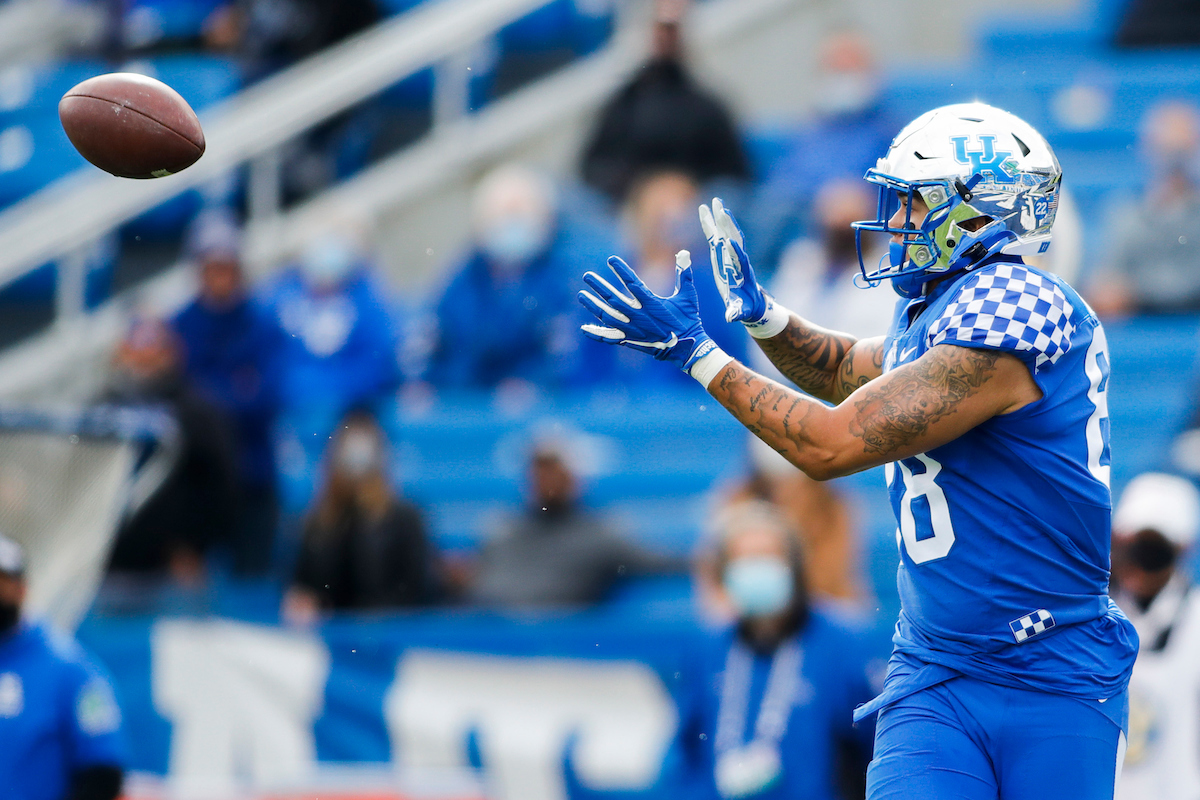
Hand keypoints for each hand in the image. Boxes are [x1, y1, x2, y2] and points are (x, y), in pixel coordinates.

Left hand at [578, 251, 717, 371]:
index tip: (610, 259)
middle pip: (614, 299)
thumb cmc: (688, 320)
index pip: (633, 282)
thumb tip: (684, 252)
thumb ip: (684, 274)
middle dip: (599, 287)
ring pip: (607, 317)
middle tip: (587, 276)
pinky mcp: (630, 340)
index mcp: (652, 303)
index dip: (621, 270)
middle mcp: (640, 316)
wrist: (687, 348)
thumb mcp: (688, 296)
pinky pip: (609, 338)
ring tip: (581, 295)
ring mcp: (633, 330)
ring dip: (593, 306)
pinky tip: (584, 328)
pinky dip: (596, 333)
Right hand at [699, 198, 769, 323]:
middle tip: (720, 207)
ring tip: (715, 202)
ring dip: (721, 219)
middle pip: (734, 238)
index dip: (736, 251)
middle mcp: (738, 260)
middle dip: (727, 225)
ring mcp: (733, 256)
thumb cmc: (746, 309)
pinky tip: (711, 214)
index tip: (729, 242)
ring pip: (727, 233)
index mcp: (742, 273)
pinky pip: (721, 237)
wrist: (752, 303)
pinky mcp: (727, 255)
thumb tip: (731, 318)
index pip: (740, 259)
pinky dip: (716, 226)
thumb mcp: (741, 312)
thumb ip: (736, 313)